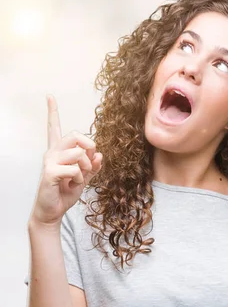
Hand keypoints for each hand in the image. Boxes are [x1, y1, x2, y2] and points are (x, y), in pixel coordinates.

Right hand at [30, 95, 102, 227]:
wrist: (53, 210)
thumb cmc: (66, 192)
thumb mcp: (85, 178)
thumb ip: (93, 166)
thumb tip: (100, 155)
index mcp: (60, 151)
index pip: (54, 127)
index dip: (52, 112)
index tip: (49, 96)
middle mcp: (52, 152)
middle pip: (75, 135)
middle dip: (90, 146)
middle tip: (90, 162)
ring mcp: (49, 161)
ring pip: (78, 153)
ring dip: (86, 167)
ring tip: (79, 178)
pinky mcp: (49, 172)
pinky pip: (74, 169)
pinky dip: (80, 178)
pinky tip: (72, 184)